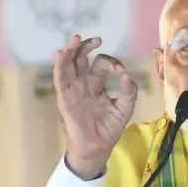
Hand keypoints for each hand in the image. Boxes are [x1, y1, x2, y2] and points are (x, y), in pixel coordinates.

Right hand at [54, 34, 136, 179]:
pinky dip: (59, 65)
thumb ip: (128, 91)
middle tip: (97, 39)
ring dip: (70, 50)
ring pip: (68, 64)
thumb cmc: (109, 128)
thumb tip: (126, 74)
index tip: (120, 71)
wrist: (97, 147)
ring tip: (76, 38)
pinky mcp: (65, 97)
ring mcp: (73, 89)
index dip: (111, 63)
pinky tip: (61, 54)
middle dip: (86, 47)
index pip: (101, 64)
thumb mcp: (124, 108)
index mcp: (97, 84)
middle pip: (80, 59)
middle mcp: (83, 83)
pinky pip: (60, 79)